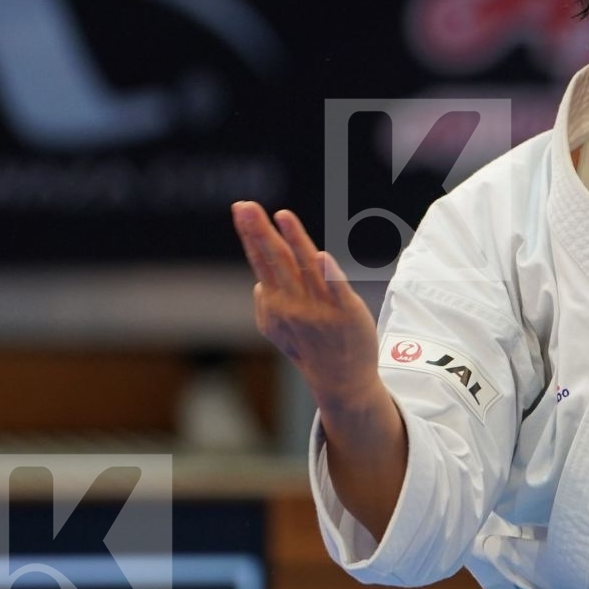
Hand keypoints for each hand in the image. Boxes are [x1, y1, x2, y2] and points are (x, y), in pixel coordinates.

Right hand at [231, 200, 380, 413]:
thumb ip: (266, 305)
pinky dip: (328, 274)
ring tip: (282, 216)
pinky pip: (336, 289)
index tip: (242, 209)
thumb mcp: (279, 331)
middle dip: (260, 232)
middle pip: (276, 261)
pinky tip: (320, 256)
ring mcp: (319, 309)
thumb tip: (259, 283)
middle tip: (245, 206)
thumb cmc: (310, 351)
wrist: (341, 382)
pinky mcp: (346, 313)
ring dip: (293, 240)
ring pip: (304, 268)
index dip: (252, 235)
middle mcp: (293, 304)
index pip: (262, 262)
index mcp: (276, 304)